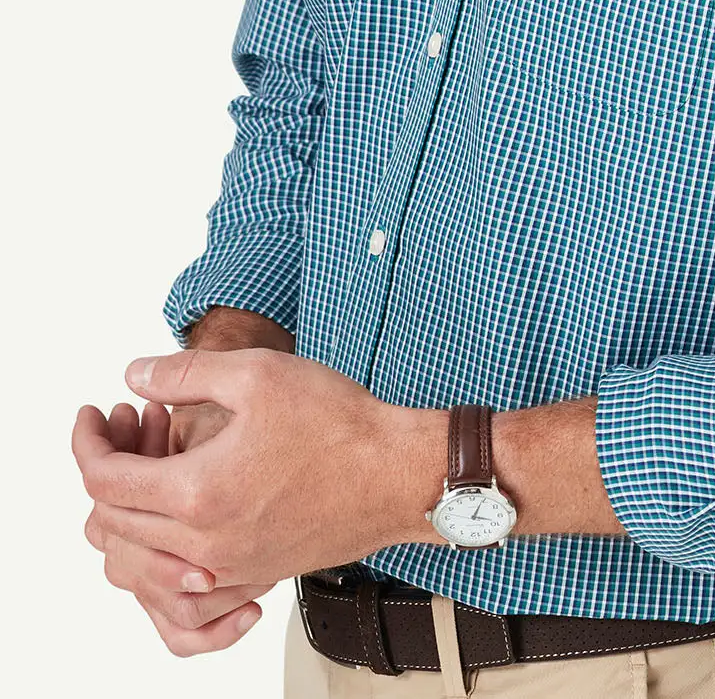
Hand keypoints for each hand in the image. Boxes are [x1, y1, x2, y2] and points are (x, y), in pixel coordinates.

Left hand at [74, 348, 445, 586]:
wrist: (396, 474)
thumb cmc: (338, 424)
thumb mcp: (257, 375)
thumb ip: (184, 373)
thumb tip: (135, 376)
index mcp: (197, 493)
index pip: (103, 480)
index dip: (88, 442)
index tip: (94, 414)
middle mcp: (205, 543)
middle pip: (114, 520)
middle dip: (108, 466)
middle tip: (130, 423)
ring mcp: (229, 565)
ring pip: (144, 552)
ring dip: (134, 503)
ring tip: (159, 454)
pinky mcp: (253, 572)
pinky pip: (182, 571)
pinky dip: (167, 535)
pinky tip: (192, 490)